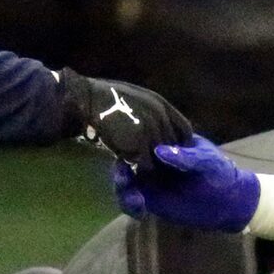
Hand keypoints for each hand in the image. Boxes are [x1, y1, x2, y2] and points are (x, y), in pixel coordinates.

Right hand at [57, 70, 193, 167]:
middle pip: (174, 147)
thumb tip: (161, 125)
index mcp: (162, 105)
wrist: (88, 99)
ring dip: (155, 168)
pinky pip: (146, 165)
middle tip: (164, 171)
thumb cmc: (108, 98)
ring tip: (149, 175)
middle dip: (169, 159)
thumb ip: (153, 112)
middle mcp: (160, 116)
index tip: (172, 154)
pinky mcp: (137, 142)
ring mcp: (150, 129)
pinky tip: (133, 171)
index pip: (184, 130)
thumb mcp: (138, 99)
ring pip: (162, 158)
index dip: (181, 144)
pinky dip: (140, 172)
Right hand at [110, 137, 259, 231]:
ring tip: (136, 200)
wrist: (228, 203)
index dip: (128, 140)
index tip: (124, 147)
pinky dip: (130, 205)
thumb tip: (160, 151)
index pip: (141, 136)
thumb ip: (186, 156)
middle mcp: (152, 158)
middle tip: (123, 177)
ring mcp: (149, 179)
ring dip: (123, 189)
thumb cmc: (220, 173)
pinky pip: (132, 201)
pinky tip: (140, 211)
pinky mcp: (150, 199)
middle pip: (126, 159)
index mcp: (166, 141)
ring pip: (125, 181)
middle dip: (120, 169)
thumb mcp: (208, 161)